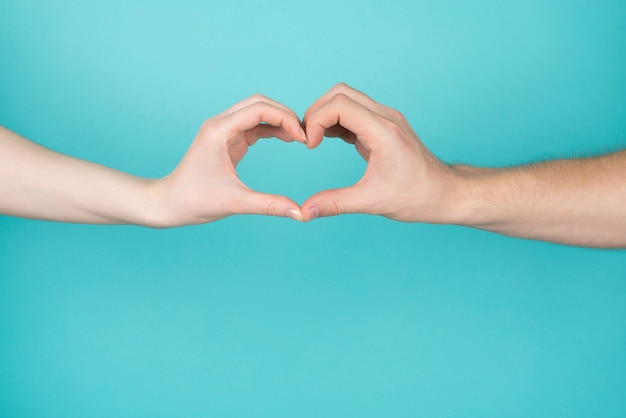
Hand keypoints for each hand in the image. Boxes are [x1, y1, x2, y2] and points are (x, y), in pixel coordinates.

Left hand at [151, 95, 306, 226]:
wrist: (170, 203)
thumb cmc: (194, 200)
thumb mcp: (235, 203)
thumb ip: (269, 205)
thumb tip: (299, 213)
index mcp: (219, 130)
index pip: (259, 109)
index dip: (286, 119)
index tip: (303, 139)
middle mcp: (220, 124)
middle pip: (259, 103)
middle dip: (285, 115)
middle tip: (305, 135)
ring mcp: (223, 130)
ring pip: (257, 111)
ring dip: (279, 120)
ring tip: (300, 137)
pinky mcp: (227, 140)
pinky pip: (253, 126)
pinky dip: (271, 129)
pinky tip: (286, 139)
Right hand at [301, 83, 459, 222]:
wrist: (445, 194)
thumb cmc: (417, 197)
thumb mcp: (372, 202)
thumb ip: (335, 203)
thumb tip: (305, 212)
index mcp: (383, 131)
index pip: (339, 104)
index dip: (316, 121)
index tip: (310, 146)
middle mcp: (385, 118)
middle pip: (340, 93)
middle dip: (317, 113)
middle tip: (308, 140)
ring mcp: (386, 119)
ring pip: (347, 98)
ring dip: (326, 115)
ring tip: (315, 141)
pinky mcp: (385, 126)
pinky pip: (355, 112)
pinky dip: (337, 121)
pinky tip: (329, 140)